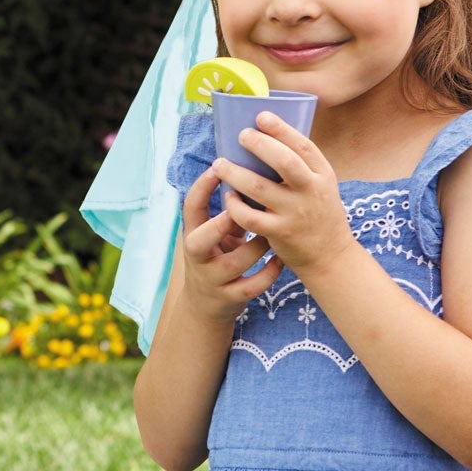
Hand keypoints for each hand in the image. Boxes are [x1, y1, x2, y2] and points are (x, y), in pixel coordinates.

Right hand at [177, 165, 283, 325]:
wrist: (207, 304)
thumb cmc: (218, 255)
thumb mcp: (214, 234)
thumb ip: (228, 210)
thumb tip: (254, 169)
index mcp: (193, 233)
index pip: (190, 207)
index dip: (201, 187)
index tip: (218, 166)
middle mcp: (198, 256)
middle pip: (200, 240)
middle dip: (221, 224)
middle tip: (243, 209)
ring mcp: (212, 278)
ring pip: (234, 262)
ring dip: (258, 246)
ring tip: (275, 234)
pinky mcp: (228, 297)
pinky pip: (252, 285)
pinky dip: (269, 272)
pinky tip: (281, 260)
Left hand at [211, 112, 353, 277]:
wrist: (330, 256)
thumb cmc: (318, 214)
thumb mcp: (320, 186)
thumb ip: (300, 167)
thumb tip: (268, 137)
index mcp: (323, 175)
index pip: (303, 146)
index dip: (281, 129)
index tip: (261, 115)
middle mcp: (311, 191)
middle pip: (284, 161)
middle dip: (259, 145)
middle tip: (240, 135)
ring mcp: (295, 213)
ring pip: (259, 187)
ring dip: (235, 173)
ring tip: (219, 164)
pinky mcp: (280, 233)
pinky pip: (250, 216)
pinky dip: (235, 205)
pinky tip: (228, 197)